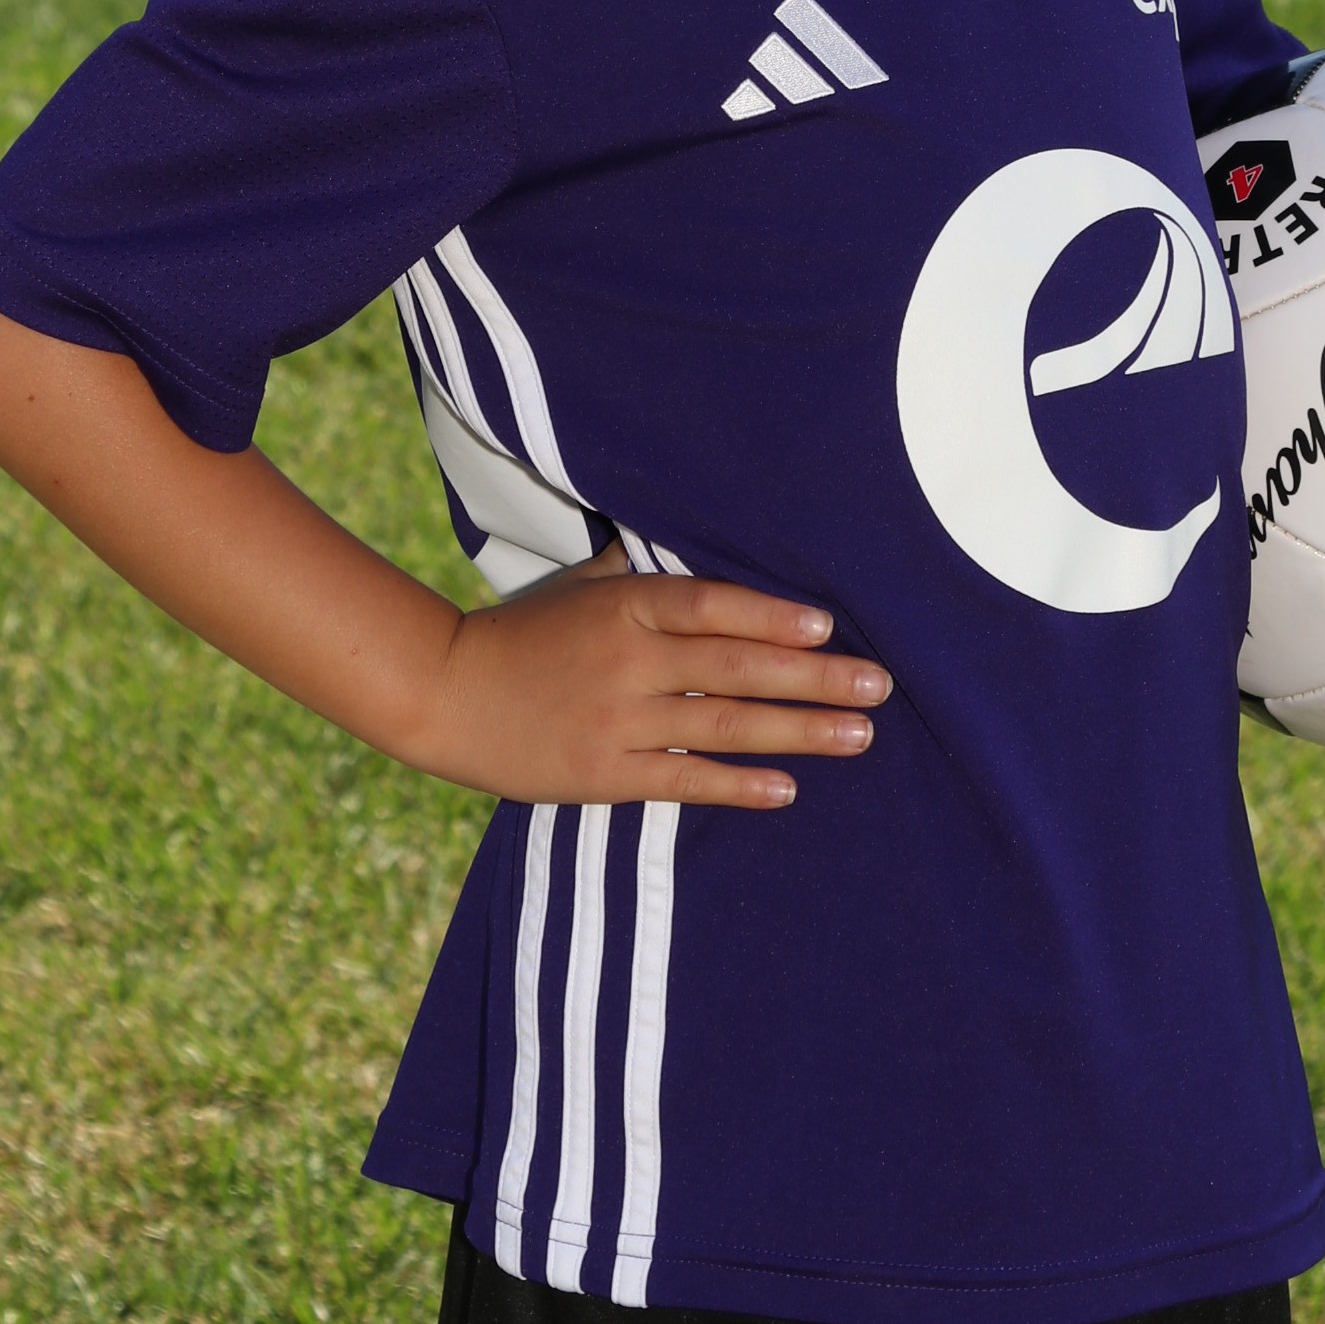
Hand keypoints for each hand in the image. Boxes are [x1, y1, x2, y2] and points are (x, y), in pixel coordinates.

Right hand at [416, 541, 888, 810]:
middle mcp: (627, 660)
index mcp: (623, 605)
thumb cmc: (524, 633)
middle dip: (813, 678)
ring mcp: (618, 720)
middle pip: (735, 667)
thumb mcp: (580, 584)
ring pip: (722, 725)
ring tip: (858, 736)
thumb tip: (702, 535)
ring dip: (797, 732)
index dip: (771, 616)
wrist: (447, 695)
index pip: (710, 606)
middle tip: (877, 686)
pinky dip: (738, 785)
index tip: (828, 626)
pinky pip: (685, 781)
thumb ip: (641, 567)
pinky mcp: (605, 773)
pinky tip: (788, 788)